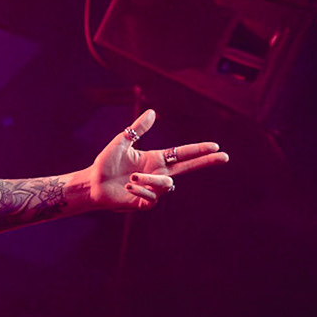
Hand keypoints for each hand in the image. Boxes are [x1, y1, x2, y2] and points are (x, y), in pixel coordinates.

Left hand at [85, 109, 226, 209]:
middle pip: (188, 168)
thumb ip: (137, 129)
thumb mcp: (121, 142)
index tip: (215, 147)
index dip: (198, 150)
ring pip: (166, 185)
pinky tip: (128, 188)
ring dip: (149, 181)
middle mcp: (157, 174)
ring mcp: (152, 190)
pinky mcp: (145, 203)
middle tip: (224, 157)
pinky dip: (141, 190)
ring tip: (130, 179)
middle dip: (205, 162)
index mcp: (155, 159)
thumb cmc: (105, 164)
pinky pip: (153, 198)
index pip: (182, 153)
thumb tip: (153, 112)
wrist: (92, 185)